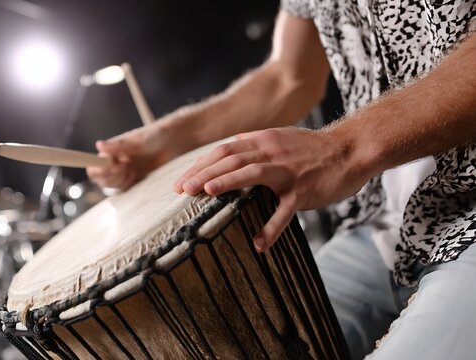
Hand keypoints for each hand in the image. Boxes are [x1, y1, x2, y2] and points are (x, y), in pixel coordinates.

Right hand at [86, 123, 176, 189]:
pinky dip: (126, 185)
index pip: (94, 164)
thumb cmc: (158, 134)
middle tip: (126, 168)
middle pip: (100, 177)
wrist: (177, 139)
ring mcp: (126, 169)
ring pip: (111, 184)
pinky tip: (136, 177)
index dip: (99, 169)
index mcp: (113, 149)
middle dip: (110, 177)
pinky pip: (124, 187)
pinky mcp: (136, 177)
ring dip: (118, 181)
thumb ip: (118, 144)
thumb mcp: (138, 139)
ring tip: (132, 172)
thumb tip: (98, 145)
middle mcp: (116, 160)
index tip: (114, 166)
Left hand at [174, 127, 370, 251]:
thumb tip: (230, 145)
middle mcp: (272, 152)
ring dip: (226, 183)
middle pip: (231, 159)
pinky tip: (258, 243)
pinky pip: (284, 211)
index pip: (224, 150)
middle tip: (181, 189)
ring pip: (252, 174)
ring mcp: (287, 171)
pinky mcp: (303, 191)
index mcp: (263, 141)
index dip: (200, 164)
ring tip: (205, 195)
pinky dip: (271, 228)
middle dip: (203, 174)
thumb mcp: (280, 137)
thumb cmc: (313, 148)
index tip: (181, 180)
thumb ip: (255, 142)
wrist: (351, 149)